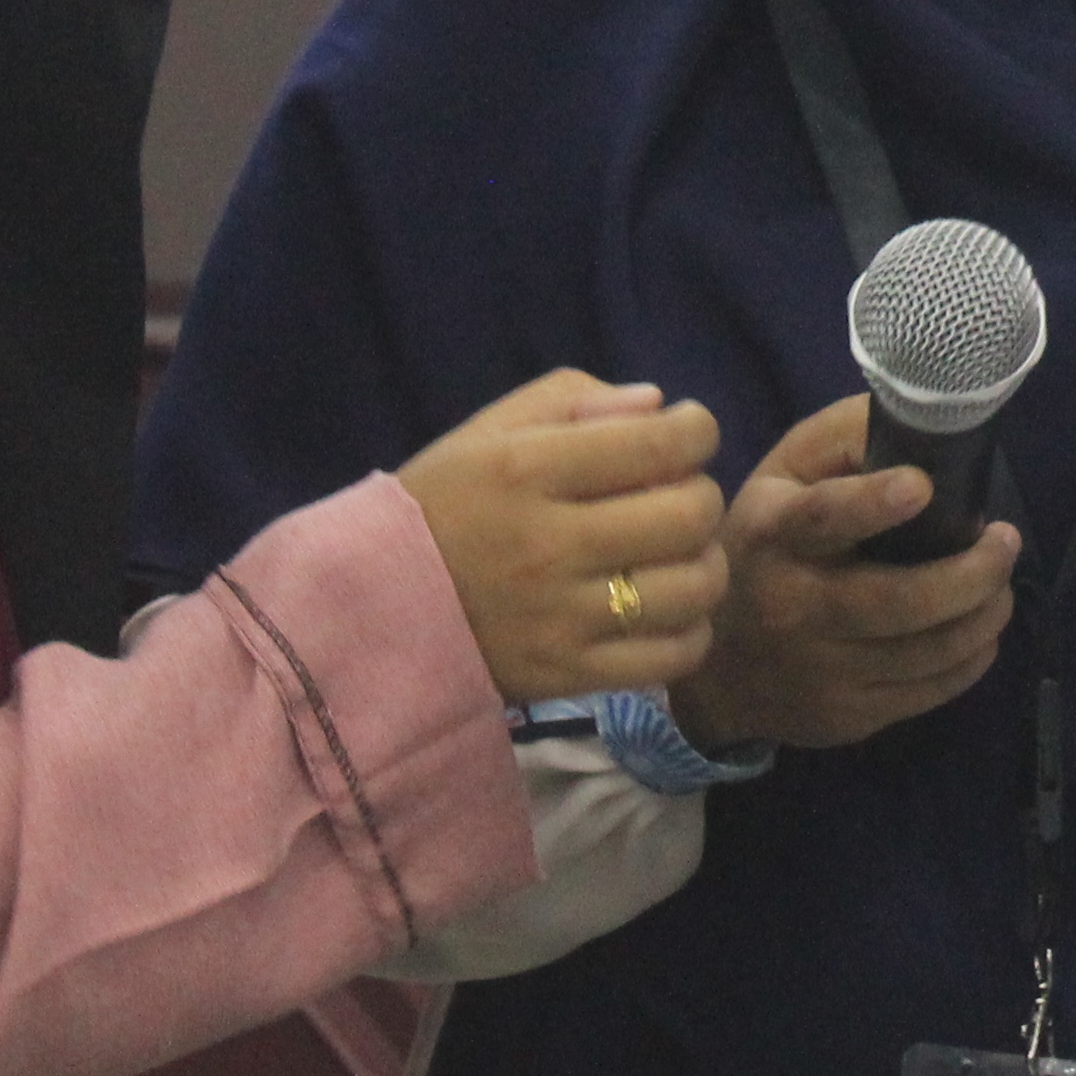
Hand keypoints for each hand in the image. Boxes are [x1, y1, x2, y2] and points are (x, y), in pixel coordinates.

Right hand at [398, 373, 731, 702]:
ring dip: (704, 562)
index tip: (686, 432)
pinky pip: (672, 656)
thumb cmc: (443, 504)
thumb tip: (660, 406)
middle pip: (688, 516)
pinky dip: (690, 629)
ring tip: (678, 553)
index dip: (696, 430)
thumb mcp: (489, 431)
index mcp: (526, 471)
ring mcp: (561, 619)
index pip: (660, 445)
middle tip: (679, 494)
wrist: (370, 607)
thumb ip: (576, 399)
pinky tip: (666, 607)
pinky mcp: (568, 676)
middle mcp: (548, 545)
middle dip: (702, 494)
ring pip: (693, 588)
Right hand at [672, 393, 1022, 749]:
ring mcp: (825, 671)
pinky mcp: (850, 716)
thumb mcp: (780, 480)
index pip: (823, 519)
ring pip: (929, 651)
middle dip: (971, 573)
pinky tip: (981, 628)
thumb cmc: (763, 550)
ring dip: (985, 614)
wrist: (716, 675)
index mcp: (776, 537)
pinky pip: (932, 690)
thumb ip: (841, 440)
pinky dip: (973, 657)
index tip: (923, 485)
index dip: (873, 502)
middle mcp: (796, 608)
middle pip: (899, 601)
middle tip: (1006, 541)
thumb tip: (918, 416)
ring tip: (1001, 584)